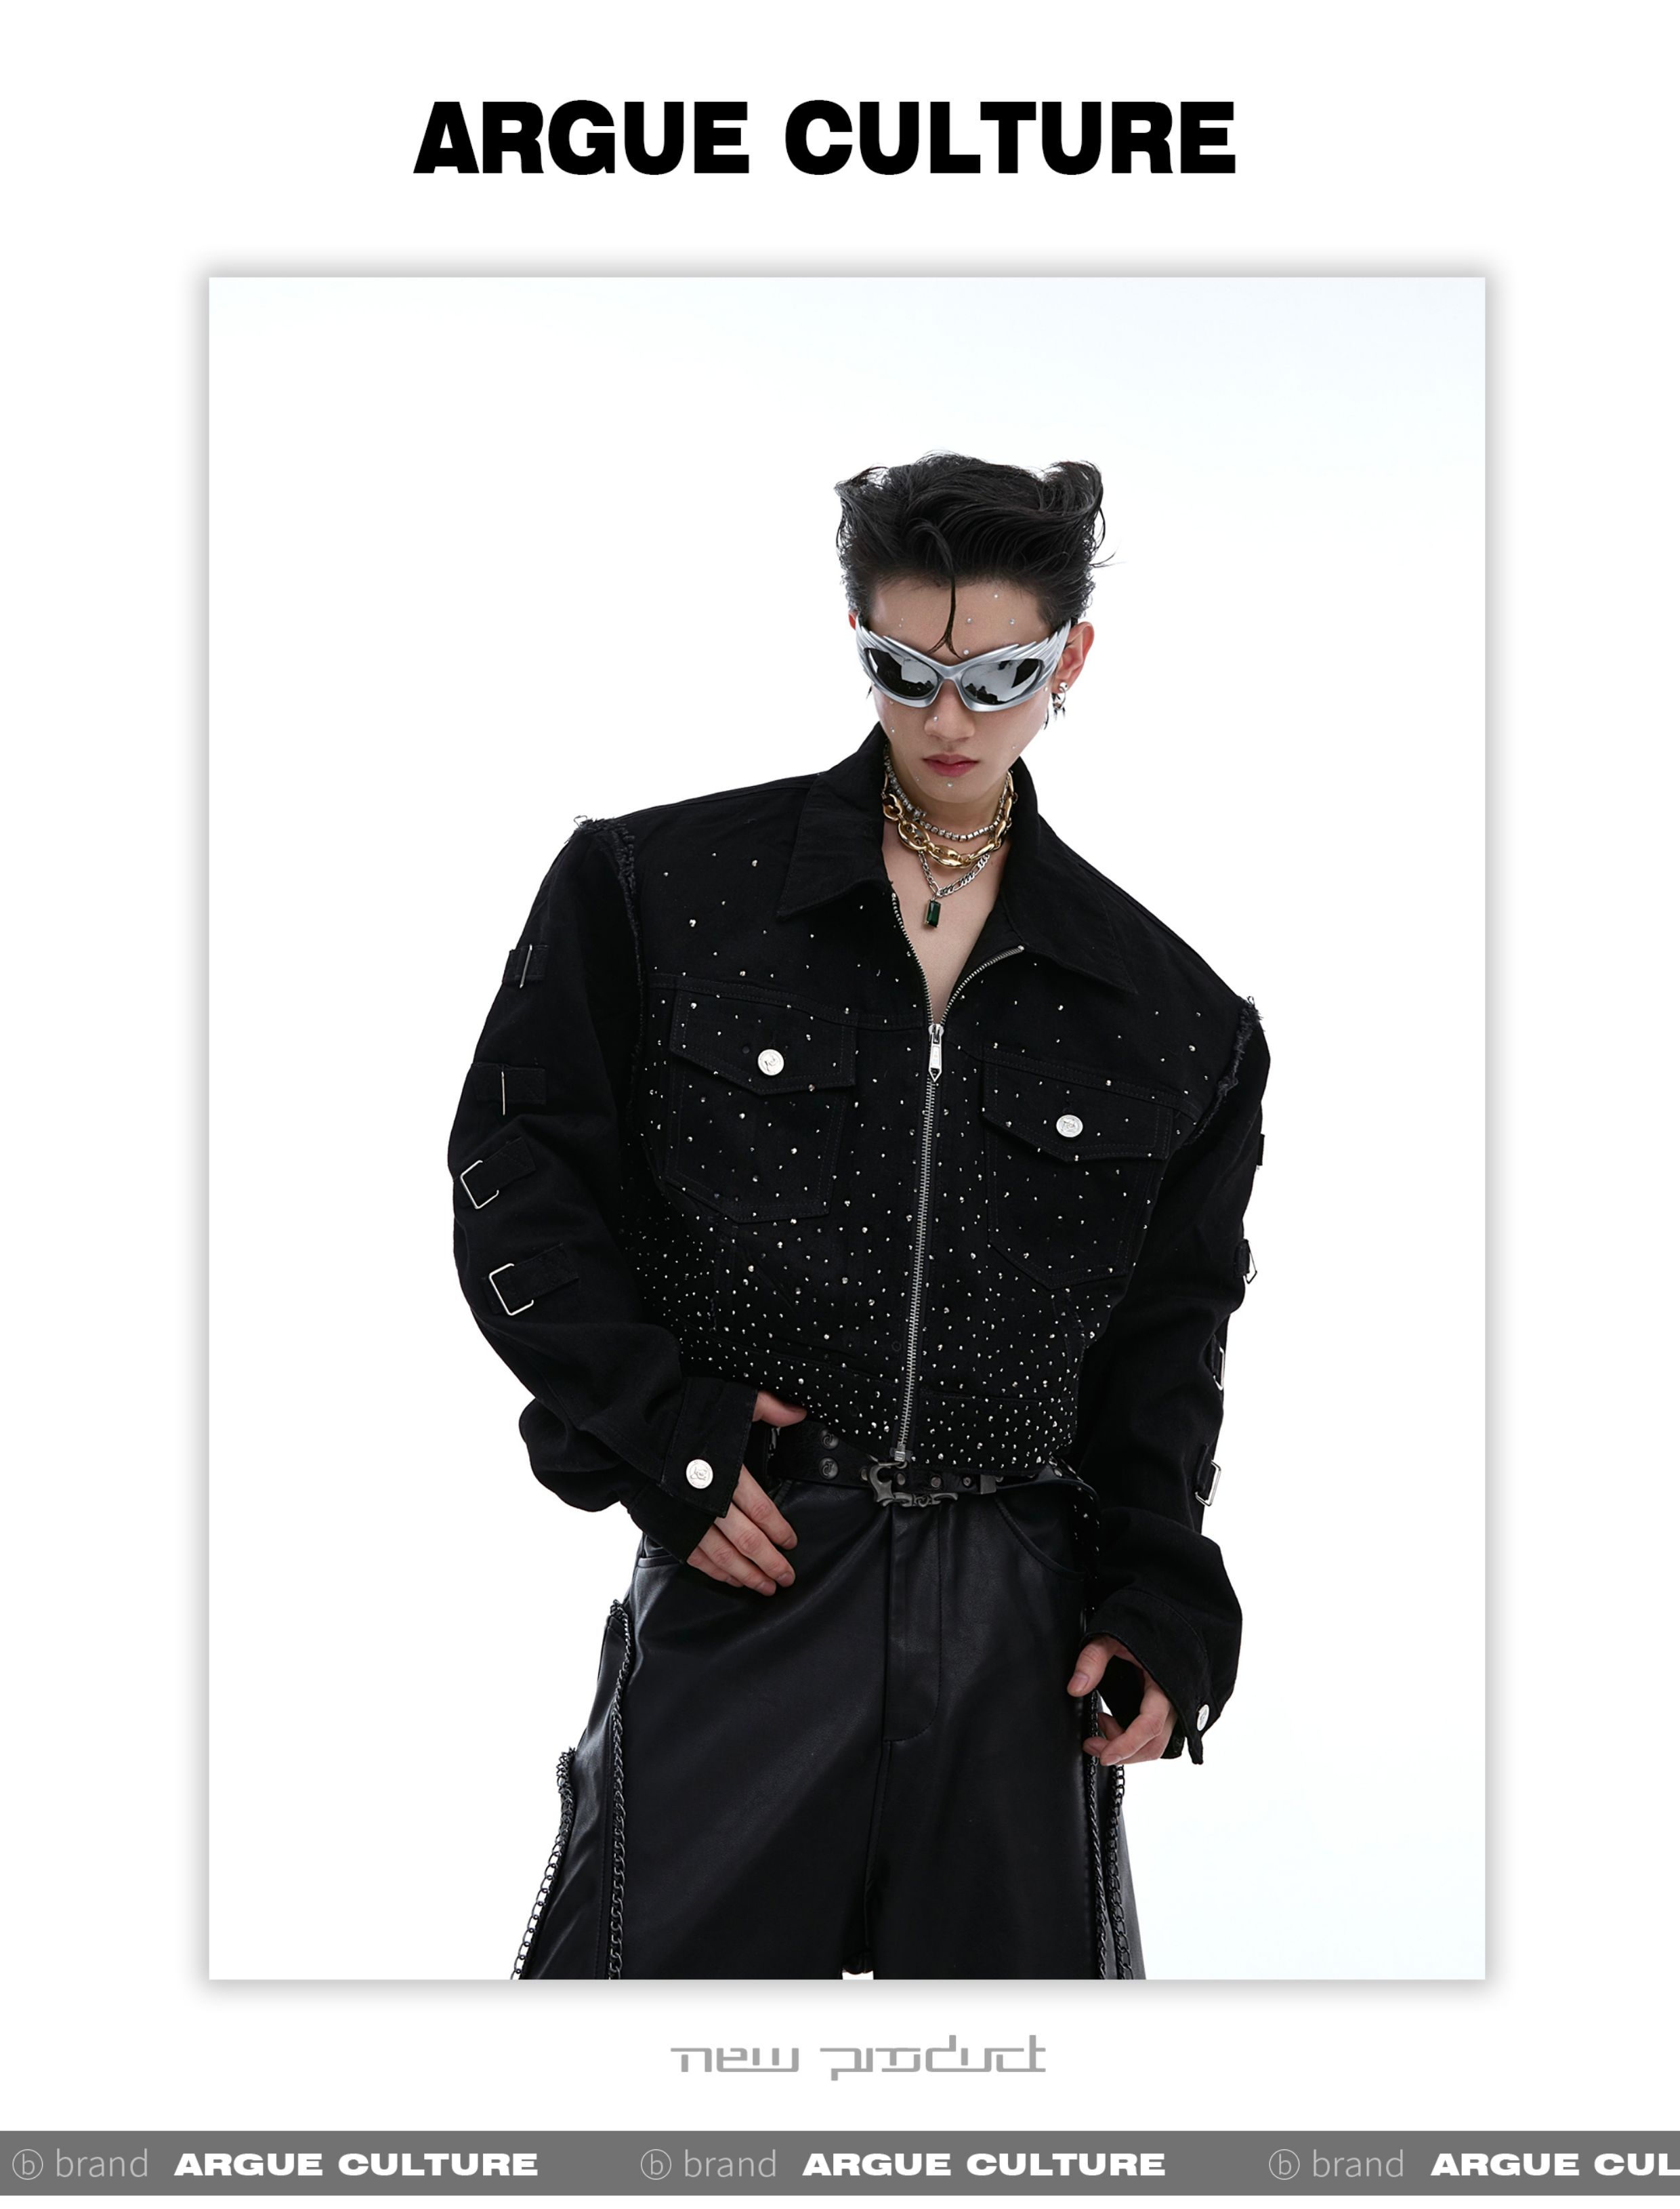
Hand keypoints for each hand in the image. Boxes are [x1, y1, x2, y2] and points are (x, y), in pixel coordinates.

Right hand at [685, 1391, 806, 1593]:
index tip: (791, 1542)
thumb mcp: (729, 1401)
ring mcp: (688, 1518)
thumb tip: (798, 1412)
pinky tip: (731, 1579)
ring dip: (747, 1574)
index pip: (761, 1509)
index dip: (779, 1529)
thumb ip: (767, 1407)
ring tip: (765, 1586)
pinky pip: (697, 1558)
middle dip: (770, 1562)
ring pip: (724, 1555)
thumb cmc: (679, 1416)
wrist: (631, 1433)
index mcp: (726, 1472)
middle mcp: (708, 1500)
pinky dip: (716, 1572)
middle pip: (747, 1539)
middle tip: (786, 1576)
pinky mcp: (669, 1528)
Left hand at [1067, 1634, 1177, 1764]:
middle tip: (1092, 1744)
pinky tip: (1111, 1721)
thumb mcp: (1111, 1636)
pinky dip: (1132, 1738)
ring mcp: (1172, 1708)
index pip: (1149, 1726)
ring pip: (1154, 1744)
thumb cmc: (1141, 1625)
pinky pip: (1154, 1735)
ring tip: (1100, 1725)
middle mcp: (1173, 1702)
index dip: (1127, 1746)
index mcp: (1164, 1685)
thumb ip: (1093, 1659)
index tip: (1104, 1756)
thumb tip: (1075, 1688)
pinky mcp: (1166, 1709)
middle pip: (1153, 1745)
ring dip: (1126, 1746)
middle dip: (1121, 1752)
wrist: (1162, 1619)